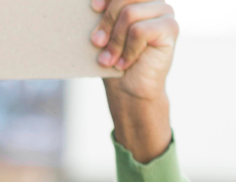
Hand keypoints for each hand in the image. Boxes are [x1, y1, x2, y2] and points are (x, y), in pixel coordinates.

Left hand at [92, 0, 176, 161]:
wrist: (129, 92)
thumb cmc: (113, 63)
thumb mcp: (104, 38)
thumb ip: (102, 19)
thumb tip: (91, 5)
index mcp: (138, 0)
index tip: (94, 8)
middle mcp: (153, 1)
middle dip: (106, 22)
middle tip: (97, 44)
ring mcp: (165, 12)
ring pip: (129, 14)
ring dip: (115, 41)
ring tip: (109, 60)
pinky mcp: (170, 27)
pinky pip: (140, 31)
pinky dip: (127, 50)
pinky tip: (124, 63)